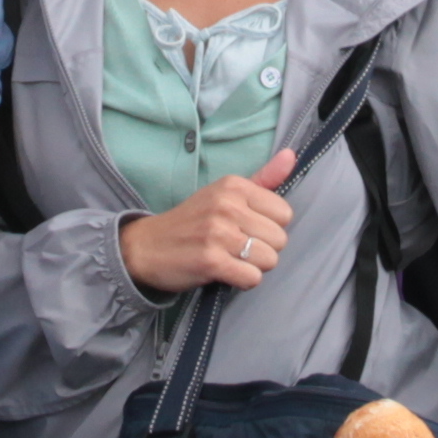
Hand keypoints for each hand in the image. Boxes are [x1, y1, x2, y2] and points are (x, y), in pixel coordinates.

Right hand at [120, 149, 296, 292]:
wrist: (146, 247)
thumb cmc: (191, 222)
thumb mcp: (224, 193)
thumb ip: (262, 179)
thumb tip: (291, 156)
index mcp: (234, 186)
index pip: (284, 213)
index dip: (269, 227)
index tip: (246, 228)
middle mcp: (228, 205)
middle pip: (280, 239)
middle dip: (263, 249)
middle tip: (235, 247)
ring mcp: (219, 233)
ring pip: (270, 260)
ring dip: (253, 266)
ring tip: (230, 258)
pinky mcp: (211, 261)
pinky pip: (252, 278)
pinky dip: (242, 281)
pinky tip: (225, 272)